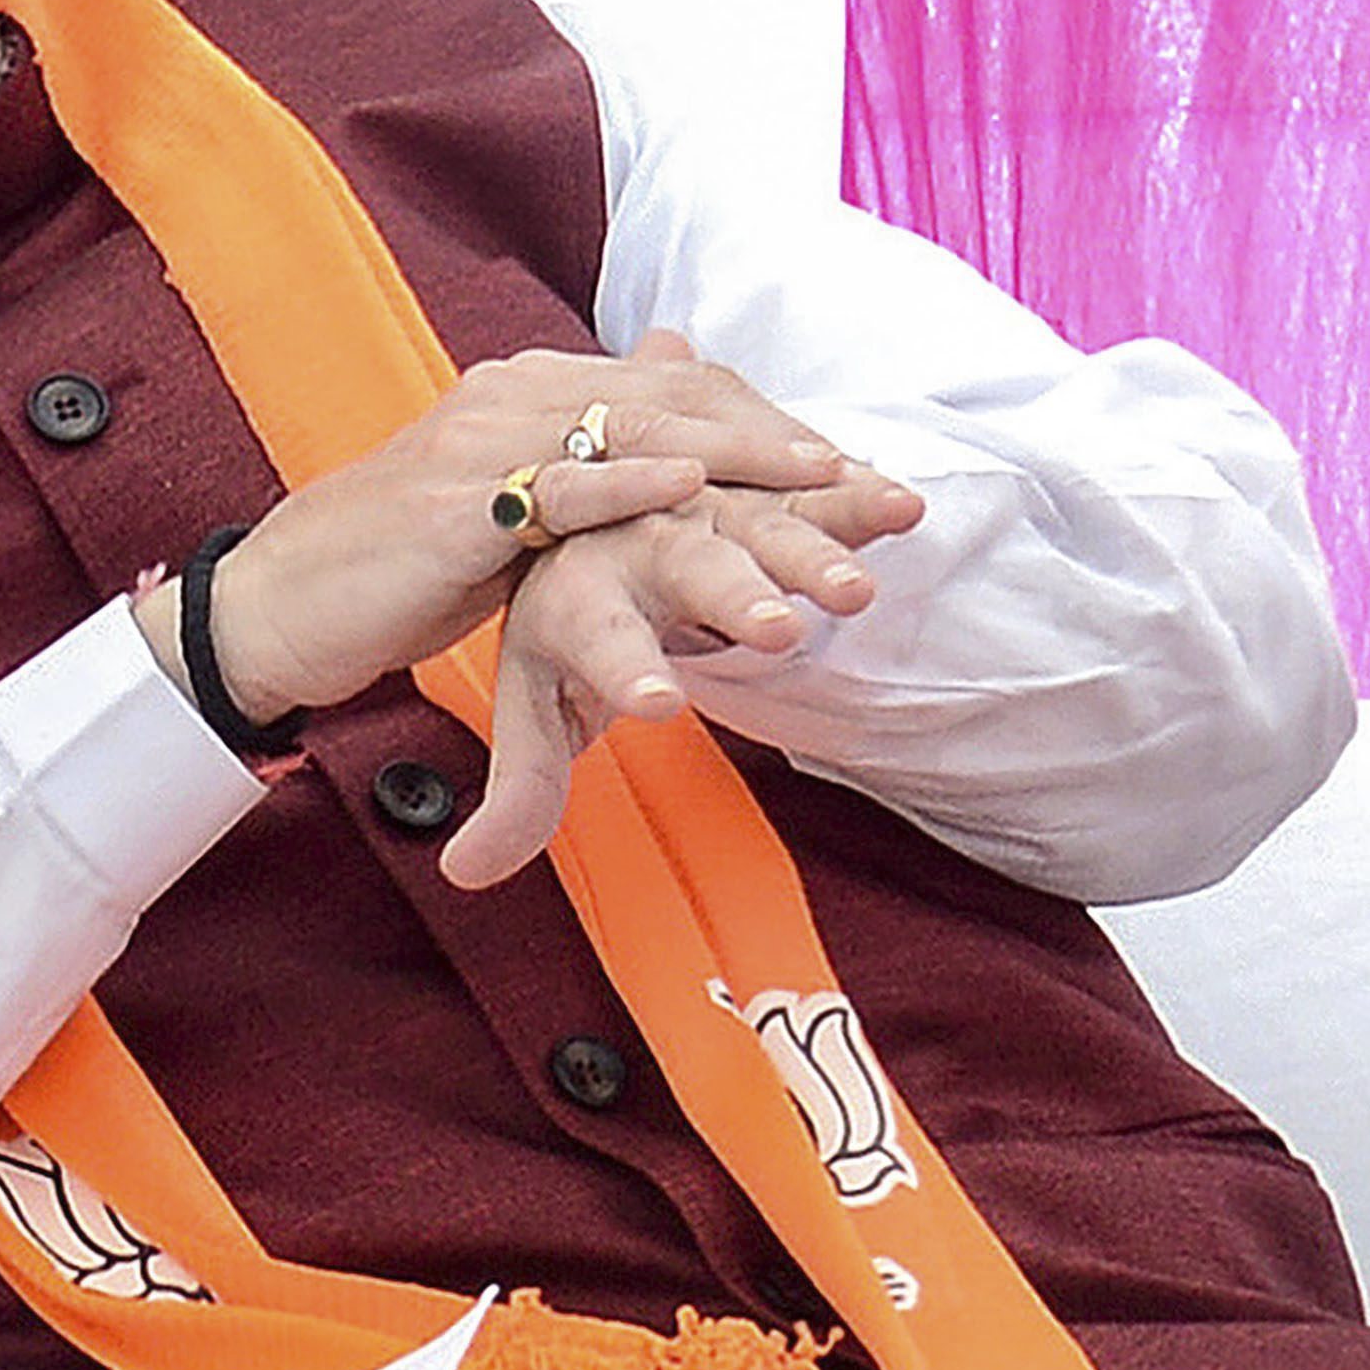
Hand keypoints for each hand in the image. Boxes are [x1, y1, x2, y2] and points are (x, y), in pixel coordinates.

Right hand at [200, 332, 853, 725]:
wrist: (275, 606)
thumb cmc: (386, 571)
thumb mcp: (496, 514)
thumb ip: (571, 480)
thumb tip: (661, 470)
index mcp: (520, 395)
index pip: (667, 390)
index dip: (765, 422)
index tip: (851, 469)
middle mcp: (504, 400)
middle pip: (669, 400)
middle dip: (780, 440)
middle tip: (871, 479)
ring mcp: (477, 446)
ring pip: (632, 434)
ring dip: (739, 460)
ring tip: (821, 484)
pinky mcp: (453, 507)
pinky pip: (556, 483)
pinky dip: (629, 479)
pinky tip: (694, 484)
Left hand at [438, 471, 927, 888]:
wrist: (595, 527)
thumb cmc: (572, 631)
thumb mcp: (542, 705)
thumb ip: (522, 791)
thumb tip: (466, 873)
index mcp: (577, 601)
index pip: (599, 641)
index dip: (625, 671)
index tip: (656, 705)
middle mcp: (640, 548)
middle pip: (689, 571)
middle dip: (733, 597)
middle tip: (776, 632)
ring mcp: (706, 515)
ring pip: (759, 529)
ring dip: (809, 553)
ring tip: (853, 591)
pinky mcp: (764, 496)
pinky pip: (812, 496)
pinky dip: (857, 501)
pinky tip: (903, 507)